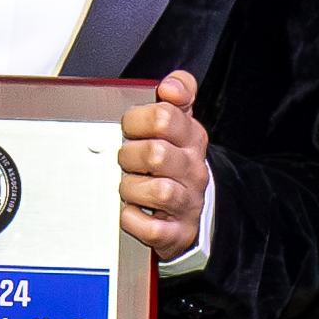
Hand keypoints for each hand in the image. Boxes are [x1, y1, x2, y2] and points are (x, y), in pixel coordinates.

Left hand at [117, 67, 210, 259]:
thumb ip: (178, 95)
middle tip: (126, 161)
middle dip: (129, 156)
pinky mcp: (177, 233)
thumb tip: (172, 84)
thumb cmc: (172, 167)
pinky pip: (152, 228)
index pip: (166, 116)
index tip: (130, 129)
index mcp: (192, 139)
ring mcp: (187, 203)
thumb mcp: (179, 126)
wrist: (188, 214)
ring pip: (157, 191)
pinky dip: (133, 220)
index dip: (136, 120)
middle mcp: (193, 170)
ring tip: (129, 186)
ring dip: (131, 188)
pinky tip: (131, 212)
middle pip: (157, 153)